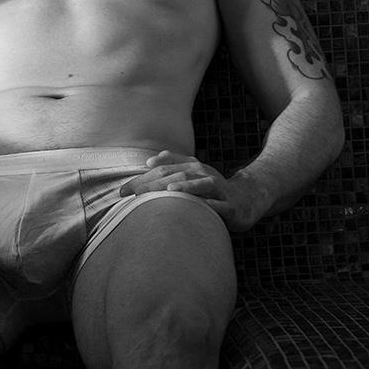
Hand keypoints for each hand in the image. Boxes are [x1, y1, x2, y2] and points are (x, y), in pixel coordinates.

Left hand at [118, 150, 258, 231]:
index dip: (141, 179)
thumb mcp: (191, 175)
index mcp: (191, 167)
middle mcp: (204, 173)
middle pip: (177, 175)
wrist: (246, 199)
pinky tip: (201, 206)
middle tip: (134, 193)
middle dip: (154, 184)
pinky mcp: (231, 206)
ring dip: (186, 186)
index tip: (122, 191)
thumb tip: (149, 162)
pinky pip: (220, 205)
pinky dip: (211, 205)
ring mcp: (219, 189)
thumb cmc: (211, 189)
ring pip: (201, 185)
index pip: (162, 170)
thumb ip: (171, 165)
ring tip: (169, 189)